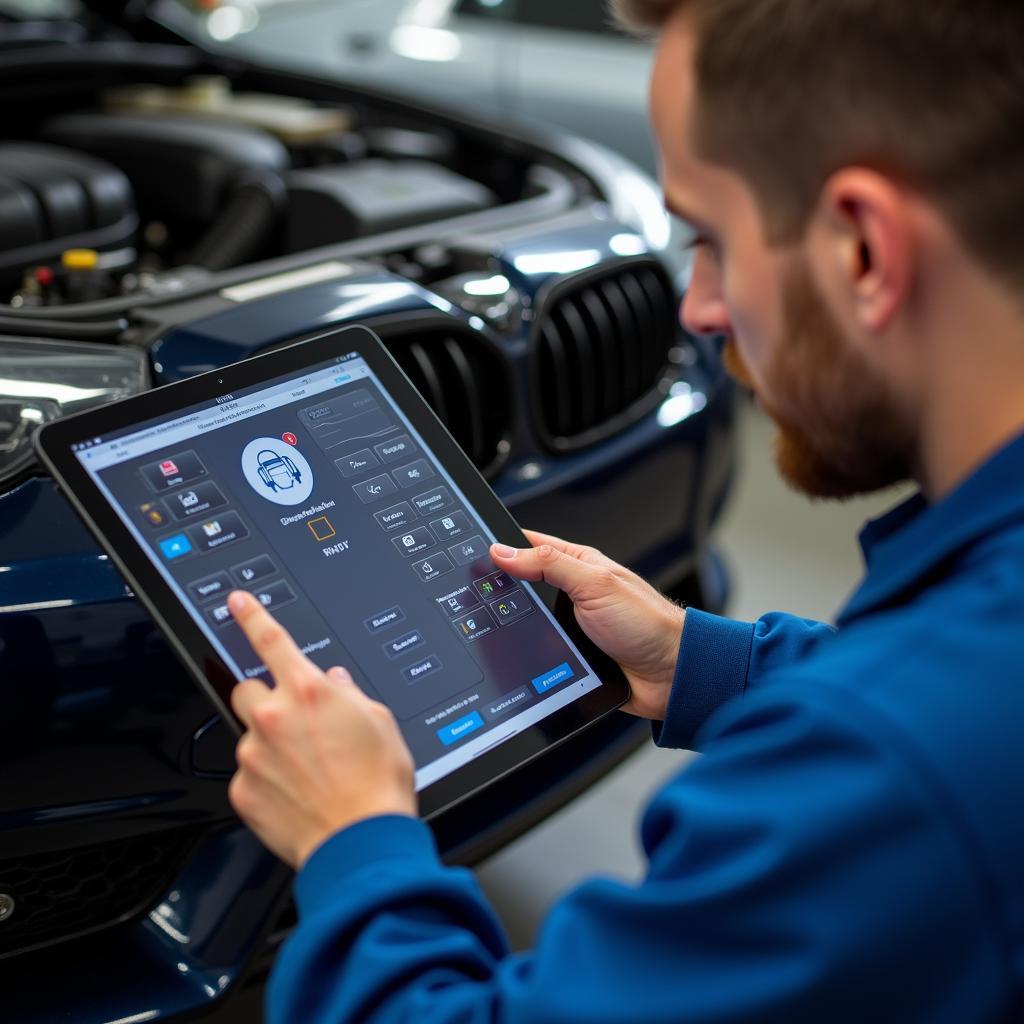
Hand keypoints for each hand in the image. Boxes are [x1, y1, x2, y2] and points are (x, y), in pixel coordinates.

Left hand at [226, 590, 415, 868]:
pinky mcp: (243, 791)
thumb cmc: (377, 783)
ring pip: (250, 736)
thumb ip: (349, 695)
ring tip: (306, 772)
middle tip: (292, 722)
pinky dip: (267, 780)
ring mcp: (253, 755)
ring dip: (270, 745)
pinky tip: (296, 794)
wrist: (360, 841)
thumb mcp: (379, 722)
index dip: (251, 616)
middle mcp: (273, 717)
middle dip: (265, 698)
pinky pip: (249, 775)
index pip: (270, 640)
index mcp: (309, 691)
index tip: (237, 602)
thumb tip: (335, 684)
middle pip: (247, 689)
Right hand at [490, 531, 685, 720]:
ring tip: (500, 630)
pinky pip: (538, 653)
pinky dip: (529, 655)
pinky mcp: (570, 655)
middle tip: (479, 597)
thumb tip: (505, 551)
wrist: (670, 675)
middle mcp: (572, 593)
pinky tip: (520, 658)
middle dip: (503, 593)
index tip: (475, 549)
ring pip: (527, 623)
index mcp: (579, 565)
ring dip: (517, 629)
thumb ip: (549, 565)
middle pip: (523, 587)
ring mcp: (570, 625)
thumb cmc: (647, 624)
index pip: (531, 545)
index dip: (504, 545)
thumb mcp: (594, 584)